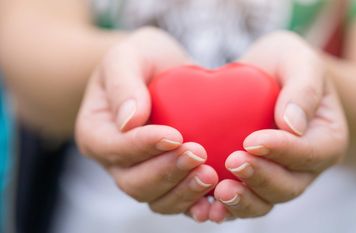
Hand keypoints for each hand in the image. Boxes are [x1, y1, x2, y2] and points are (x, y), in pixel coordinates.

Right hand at [75, 27, 217, 220]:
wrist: (163, 71)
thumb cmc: (142, 59)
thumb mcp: (127, 56)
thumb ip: (123, 83)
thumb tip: (129, 122)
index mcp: (96, 133)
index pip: (114, 148)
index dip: (143, 147)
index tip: (174, 135)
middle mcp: (115, 162)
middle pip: (134, 182)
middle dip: (167, 172)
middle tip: (198, 154)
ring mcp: (142, 174)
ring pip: (157, 199)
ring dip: (184, 192)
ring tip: (211, 175)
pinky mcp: (168, 180)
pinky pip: (180, 202)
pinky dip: (197, 205)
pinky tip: (218, 199)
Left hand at [209, 31, 348, 221]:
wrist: (265, 76)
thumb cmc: (286, 65)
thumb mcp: (299, 61)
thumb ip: (303, 88)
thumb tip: (291, 125)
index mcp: (326, 140)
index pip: (309, 153)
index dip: (281, 151)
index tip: (252, 141)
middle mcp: (305, 167)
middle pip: (288, 186)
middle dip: (260, 178)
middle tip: (232, 162)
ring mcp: (279, 178)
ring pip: (265, 202)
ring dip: (243, 201)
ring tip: (218, 192)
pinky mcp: (252, 182)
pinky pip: (241, 201)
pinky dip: (225, 208)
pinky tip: (205, 205)